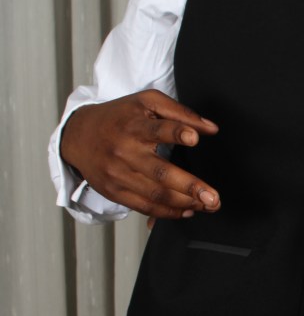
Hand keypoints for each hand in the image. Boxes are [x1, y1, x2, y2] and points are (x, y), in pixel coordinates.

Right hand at [60, 90, 219, 219]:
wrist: (78, 136)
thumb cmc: (118, 117)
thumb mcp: (145, 103)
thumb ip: (179, 112)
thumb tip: (211, 129)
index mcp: (134, 126)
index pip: (158, 129)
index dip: (177, 132)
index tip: (194, 139)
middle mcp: (125, 152)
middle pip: (160, 172)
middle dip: (189, 186)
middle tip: (213, 197)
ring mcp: (119, 175)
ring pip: (155, 194)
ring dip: (185, 203)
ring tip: (208, 205)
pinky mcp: (115, 192)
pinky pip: (144, 207)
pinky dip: (168, 212)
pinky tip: (187, 211)